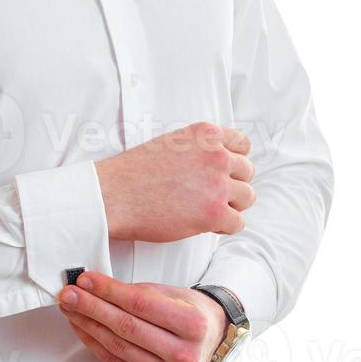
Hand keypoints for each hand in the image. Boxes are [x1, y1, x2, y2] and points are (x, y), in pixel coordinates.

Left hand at [56, 269, 227, 361]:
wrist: (211, 338)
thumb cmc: (192, 312)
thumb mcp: (174, 293)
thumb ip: (140, 292)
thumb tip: (99, 287)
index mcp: (191, 325)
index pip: (140, 305)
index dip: (109, 292)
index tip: (87, 280)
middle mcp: (182, 353)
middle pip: (126, 327)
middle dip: (91, 308)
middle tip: (70, 294)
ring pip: (117, 346)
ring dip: (88, 325)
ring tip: (71, 308)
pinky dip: (95, 344)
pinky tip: (83, 328)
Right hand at [94, 121, 255, 242]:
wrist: (113, 195)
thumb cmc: (134, 172)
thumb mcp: (171, 143)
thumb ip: (199, 149)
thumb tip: (219, 166)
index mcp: (206, 134)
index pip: (243, 144)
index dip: (234, 161)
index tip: (222, 173)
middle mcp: (217, 155)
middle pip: (247, 172)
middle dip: (232, 185)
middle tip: (209, 195)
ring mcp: (218, 184)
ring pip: (247, 198)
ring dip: (230, 206)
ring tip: (206, 210)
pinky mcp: (215, 212)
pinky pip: (237, 223)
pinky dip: (223, 227)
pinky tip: (203, 225)